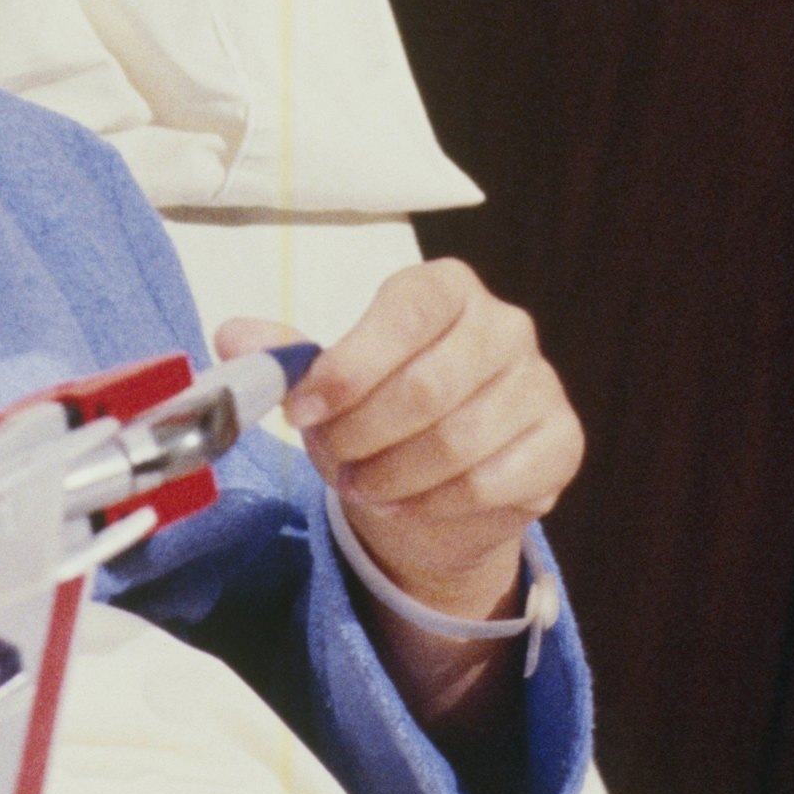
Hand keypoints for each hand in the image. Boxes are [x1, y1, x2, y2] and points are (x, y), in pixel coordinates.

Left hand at [218, 258, 582, 621]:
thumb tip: (233, 336)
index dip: (350, 367)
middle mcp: (504, 326)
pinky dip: (433, 503)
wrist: (435, 492)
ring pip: (459, 441)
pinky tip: (403, 503)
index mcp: (445, 290)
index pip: (406, 312)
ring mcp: (540, 383)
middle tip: (332, 458)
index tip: (304, 411)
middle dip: (364, 434)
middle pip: (429, 385)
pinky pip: (493, 482)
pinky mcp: (560, 443)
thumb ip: (286, 360)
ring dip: (393, 475)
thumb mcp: (327, 387)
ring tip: (361, 484)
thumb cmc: (378, 421)